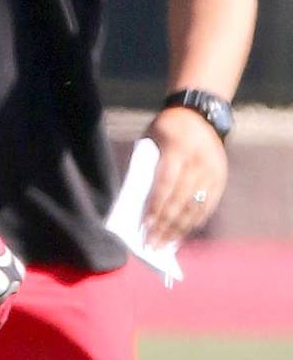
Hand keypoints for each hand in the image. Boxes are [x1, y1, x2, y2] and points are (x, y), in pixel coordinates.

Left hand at [142, 106, 228, 245]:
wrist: (200, 114)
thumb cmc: (166, 129)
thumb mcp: (151, 139)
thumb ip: (146, 167)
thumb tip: (138, 205)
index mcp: (179, 149)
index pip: (165, 185)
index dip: (155, 208)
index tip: (143, 227)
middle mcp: (199, 162)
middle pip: (180, 200)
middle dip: (164, 225)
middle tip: (151, 245)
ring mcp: (213, 171)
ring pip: (195, 207)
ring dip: (178, 229)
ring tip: (164, 245)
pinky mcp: (221, 178)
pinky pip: (207, 205)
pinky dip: (193, 222)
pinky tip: (182, 234)